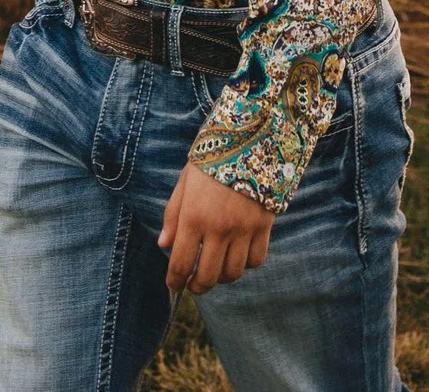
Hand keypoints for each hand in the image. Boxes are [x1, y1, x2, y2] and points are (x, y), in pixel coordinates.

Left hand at [159, 164, 274, 293]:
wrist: (250, 140)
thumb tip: (164, 245)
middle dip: (197, 287)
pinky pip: (256, 260)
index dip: (175, 281)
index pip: (181, 263)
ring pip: (233, 273)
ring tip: (215, 272)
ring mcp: (244, 229)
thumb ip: (173, 215)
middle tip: (193, 285)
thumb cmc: (211, 161)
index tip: (173, 286)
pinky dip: (246, 265)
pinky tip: (237, 257)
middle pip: (208, 276)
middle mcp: (219, 228)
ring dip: (221, 278)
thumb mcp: (185, 183)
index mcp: (194, 217)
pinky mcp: (264, 226)